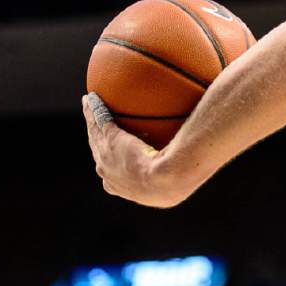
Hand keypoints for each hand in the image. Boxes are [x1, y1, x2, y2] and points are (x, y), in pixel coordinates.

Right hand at [82, 93, 182, 207]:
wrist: (168, 180)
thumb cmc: (179, 181)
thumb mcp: (178, 179)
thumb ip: (176, 169)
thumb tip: (196, 164)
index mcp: (121, 187)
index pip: (112, 174)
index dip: (111, 164)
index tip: (115, 156)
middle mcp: (108, 175)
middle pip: (99, 153)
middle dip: (96, 141)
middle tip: (96, 130)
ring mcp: (105, 157)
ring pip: (95, 134)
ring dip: (91, 119)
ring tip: (89, 106)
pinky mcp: (109, 139)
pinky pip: (98, 120)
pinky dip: (93, 109)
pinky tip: (92, 97)